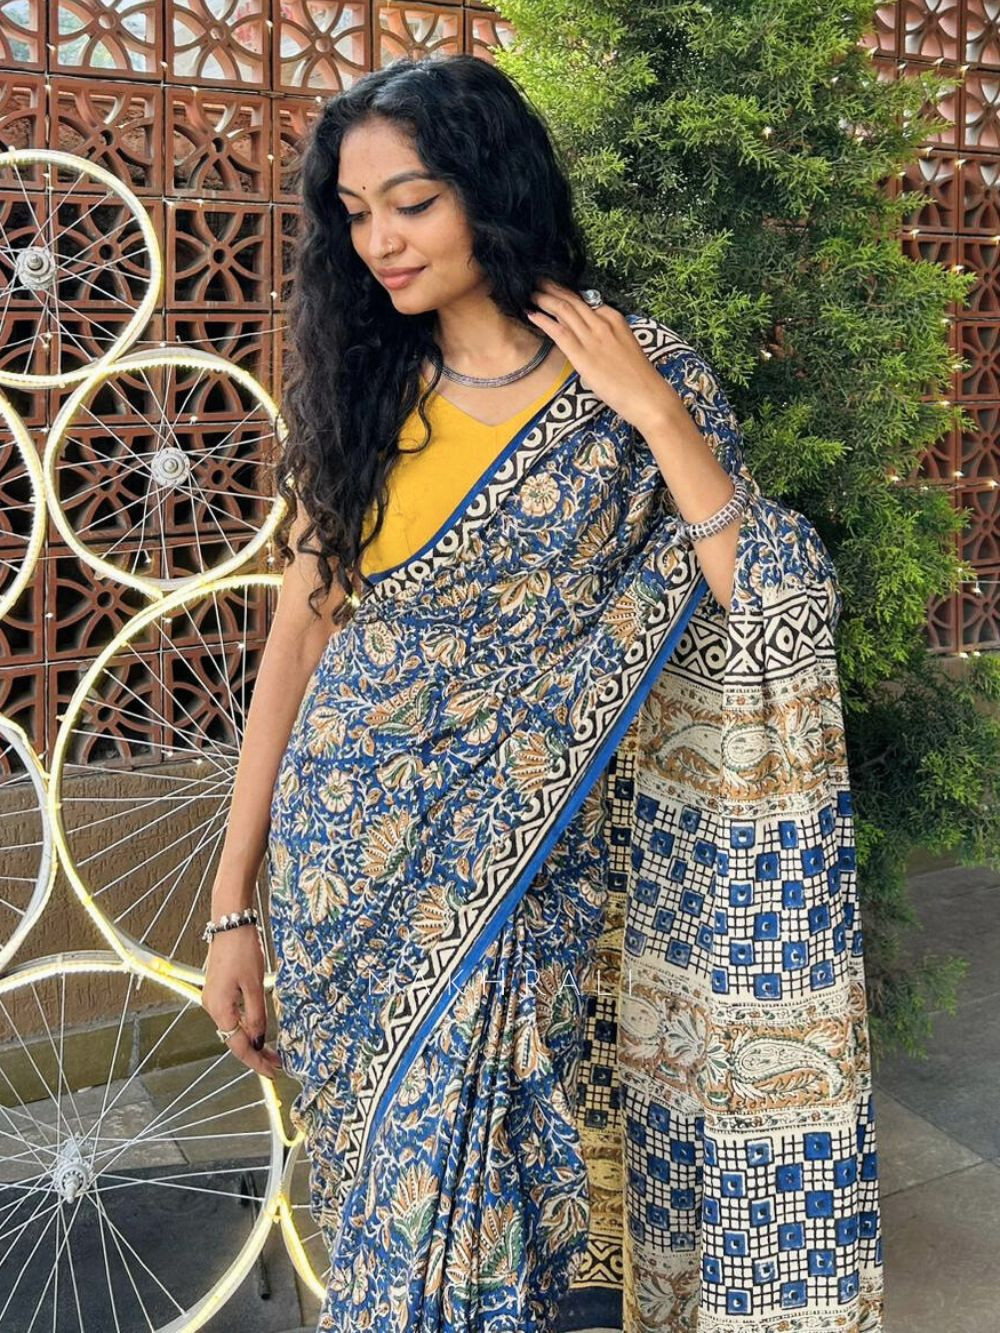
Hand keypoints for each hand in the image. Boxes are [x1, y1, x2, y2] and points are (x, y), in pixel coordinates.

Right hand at [201, 926, 282, 1080]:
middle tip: (276, 1064)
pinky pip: (231, 1016)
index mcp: (220, 1009)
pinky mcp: (217, 990)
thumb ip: (255, 1015)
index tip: (273, 1072)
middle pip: (234, 1040)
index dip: (256, 1062)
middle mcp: (212, 1007)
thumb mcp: (254, 985)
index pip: (239, 1046)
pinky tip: (257, 1029)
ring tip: (271, 1051)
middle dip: (255, 1054)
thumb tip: (257, 1041)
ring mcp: (213, 999)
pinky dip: (245, 1026)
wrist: (230, 923)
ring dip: (250, 1041)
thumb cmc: (243, 951)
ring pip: (232, 1029)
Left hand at [525, 279, 679, 432]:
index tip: (555, 290)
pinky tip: (532, 314)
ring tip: (530, 294)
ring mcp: (592, 337)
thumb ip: (607, 337)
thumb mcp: (624, 346)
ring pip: (563, 310)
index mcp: (614, 319)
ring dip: (545, 300)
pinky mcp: (582, 355)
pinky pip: (559, 331)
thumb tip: (590, 337)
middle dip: (553, 289)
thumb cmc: (637, 377)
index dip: (567, 294)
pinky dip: (543, 320)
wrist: (646, 395)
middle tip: (537, 281)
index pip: (586, 302)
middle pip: (573, 300)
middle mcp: (602, 323)